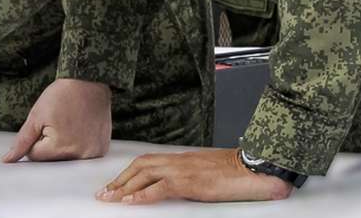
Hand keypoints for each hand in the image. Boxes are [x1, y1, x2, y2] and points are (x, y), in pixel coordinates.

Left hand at [3, 78, 111, 162]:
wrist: (88, 81)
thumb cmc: (63, 94)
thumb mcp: (36, 116)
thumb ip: (22, 141)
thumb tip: (8, 160)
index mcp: (60, 147)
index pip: (35, 155)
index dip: (36, 138)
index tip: (46, 123)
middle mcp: (80, 155)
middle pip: (52, 160)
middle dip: (50, 144)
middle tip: (60, 122)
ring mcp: (93, 153)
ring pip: (67, 158)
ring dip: (65, 145)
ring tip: (71, 123)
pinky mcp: (101, 149)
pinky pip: (83, 154)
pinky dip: (79, 144)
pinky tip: (81, 127)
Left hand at [97, 148, 294, 203]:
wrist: (257, 166)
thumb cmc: (238, 172)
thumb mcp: (209, 174)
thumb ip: (192, 178)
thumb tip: (180, 189)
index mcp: (183, 159)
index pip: (148, 161)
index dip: (129, 173)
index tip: (115, 185)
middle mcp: (180, 161)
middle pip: (141, 165)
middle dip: (120, 180)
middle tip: (104, 194)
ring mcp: (185, 169)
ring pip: (145, 174)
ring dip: (124, 187)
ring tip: (110, 198)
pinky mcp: (192, 182)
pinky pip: (162, 187)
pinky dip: (144, 194)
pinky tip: (131, 202)